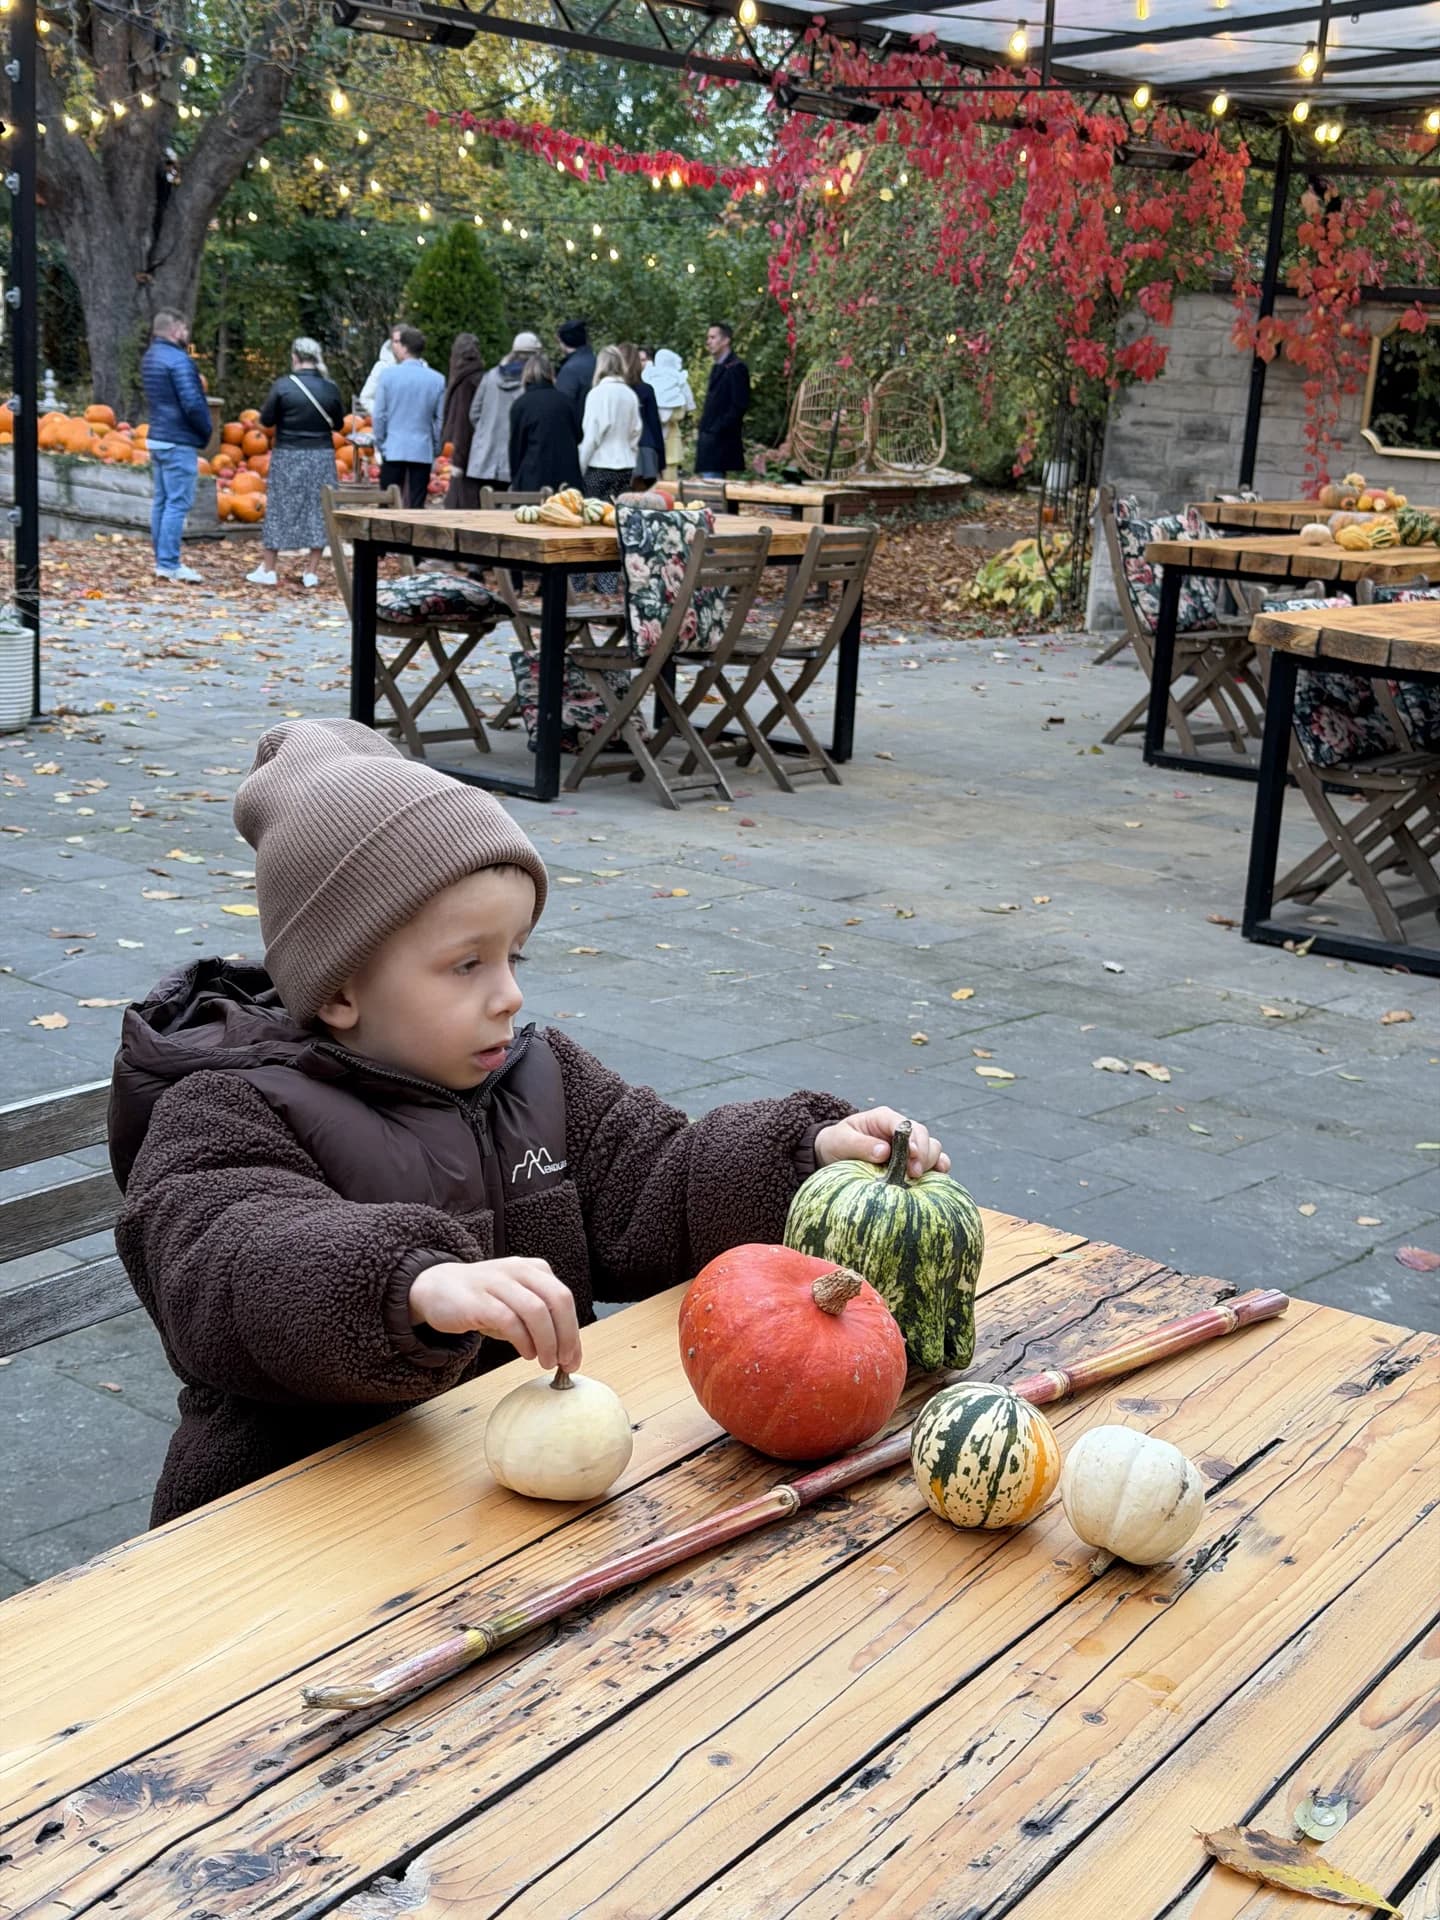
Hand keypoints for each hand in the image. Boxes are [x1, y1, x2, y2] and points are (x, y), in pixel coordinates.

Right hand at [409, 1258, 582, 1372]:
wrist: (435, 1288)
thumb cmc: (482, 1301)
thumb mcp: (516, 1305)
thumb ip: (542, 1323)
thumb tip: (567, 1354)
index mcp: (534, 1270)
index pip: (564, 1299)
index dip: (573, 1331)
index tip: (573, 1358)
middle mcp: (519, 1271)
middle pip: (557, 1300)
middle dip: (566, 1335)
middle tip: (564, 1361)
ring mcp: (498, 1282)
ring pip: (536, 1310)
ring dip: (547, 1341)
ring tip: (545, 1361)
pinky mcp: (479, 1300)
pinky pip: (510, 1320)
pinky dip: (523, 1340)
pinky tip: (526, 1353)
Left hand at [815, 1107, 949, 1177]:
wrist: (833, 1155)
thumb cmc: (836, 1144)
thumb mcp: (841, 1141)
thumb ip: (860, 1145)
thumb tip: (884, 1152)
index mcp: (883, 1118)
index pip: (904, 1124)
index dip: (912, 1139)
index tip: (912, 1155)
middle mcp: (900, 1129)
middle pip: (923, 1136)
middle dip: (923, 1154)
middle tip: (914, 1174)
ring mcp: (909, 1145)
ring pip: (932, 1148)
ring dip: (930, 1162)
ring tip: (919, 1178)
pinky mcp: (913, 1161)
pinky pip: (933, 1162)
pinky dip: (938, 1169)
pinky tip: (936, 1179)